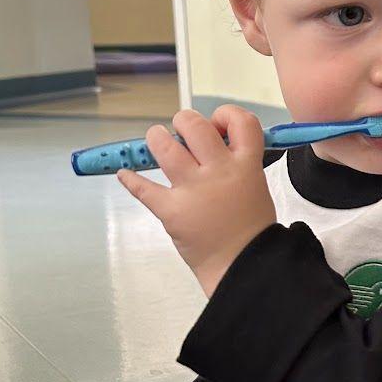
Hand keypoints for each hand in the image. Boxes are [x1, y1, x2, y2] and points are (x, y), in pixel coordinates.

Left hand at [117, 105, 275, 296]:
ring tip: (157, 141)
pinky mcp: (171, 210)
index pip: (240, 121)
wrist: (243, 266)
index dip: (226, 115)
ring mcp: (193, 190)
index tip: (218, 123)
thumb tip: (216, 143)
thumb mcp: (257, 187)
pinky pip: (143, 188)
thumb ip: (239, 163)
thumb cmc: (251, 231)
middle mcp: (218, 172)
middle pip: (194, 125)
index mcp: (246, 165)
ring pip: (164, 146)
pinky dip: (131, 179)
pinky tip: (125, 174)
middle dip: (184, 122)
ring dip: (156, 139)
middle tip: (181, 132)